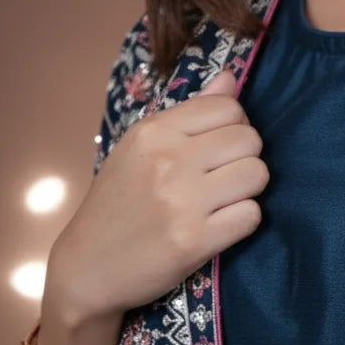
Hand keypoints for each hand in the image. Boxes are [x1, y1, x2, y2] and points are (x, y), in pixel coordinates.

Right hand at [49, 69, 269, 326]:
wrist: (87, 267)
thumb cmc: (117, 205)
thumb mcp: (140, 149)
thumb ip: (189, 113)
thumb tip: (231, 78)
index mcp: (154, 131)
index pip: (229, 107)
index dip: (235, 129)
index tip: (219, 150)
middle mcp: (168, 160)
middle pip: (250, 140)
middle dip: (245, 159)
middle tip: (223, 180)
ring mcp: (182, 201)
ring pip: (257, 175)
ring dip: (248, 191)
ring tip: (223, 202)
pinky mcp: (194, 241)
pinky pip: (252, 216)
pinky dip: (243, 222)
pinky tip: (220, 226)